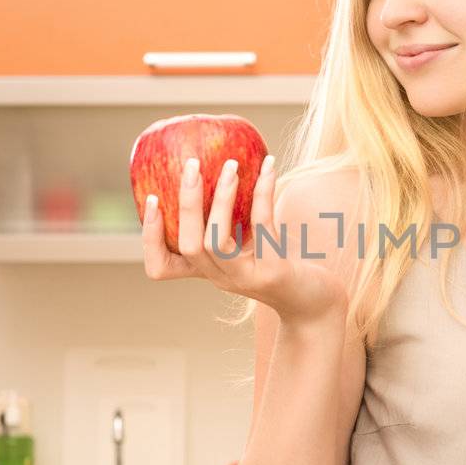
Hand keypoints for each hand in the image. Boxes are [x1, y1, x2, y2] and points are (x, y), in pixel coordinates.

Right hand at [140, 155, 348, 324]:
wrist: (316, 302)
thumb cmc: (279, 263)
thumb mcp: (247, 243)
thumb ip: (229, 218)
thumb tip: (217, 163)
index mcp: (207, 271)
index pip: (160, 267)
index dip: (149, 236)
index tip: (150, 198)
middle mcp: (221, 278)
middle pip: (189, 245)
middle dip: (186, 203)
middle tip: (192, 165)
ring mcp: (246, 279)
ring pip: (217, 240)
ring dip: (222, 198)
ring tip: (231, 166)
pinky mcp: (273, 272)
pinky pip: (262, 226)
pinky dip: (262, 193)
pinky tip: (269, 166)